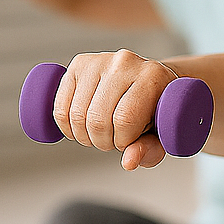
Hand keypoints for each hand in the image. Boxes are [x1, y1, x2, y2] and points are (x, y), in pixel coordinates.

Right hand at [53, 49, 178, 169]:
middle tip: (112, 141)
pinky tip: (80, 129)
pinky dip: (66, 126)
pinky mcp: (79, 64)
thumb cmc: (158, 110)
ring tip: (99, 134)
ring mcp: (98, 61)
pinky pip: (60, 106)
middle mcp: (124, 63)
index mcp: (152, 77)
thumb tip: (128, 162)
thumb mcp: (162, 133)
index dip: (122, 141)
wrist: (151, 80)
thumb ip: (150, 149)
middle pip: (97, 118)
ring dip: (84, 136)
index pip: (124, 119)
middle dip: (102, 141)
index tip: (128, 142)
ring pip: (76, 114)